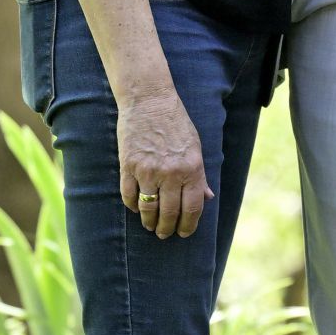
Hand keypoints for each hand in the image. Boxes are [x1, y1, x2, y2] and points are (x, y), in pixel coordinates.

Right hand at [118, 90, 212, 237]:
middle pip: (169, 213)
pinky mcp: (129, 165)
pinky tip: (136, 209)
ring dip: (149, 222)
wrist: (149, 100)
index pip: (192, 208)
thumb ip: (200, 175)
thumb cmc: (176, 123)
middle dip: (167, 228)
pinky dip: (133, 206)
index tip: (184, 233)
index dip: (188, 226)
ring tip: (150, 227)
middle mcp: (171, 173)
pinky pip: (129, 195)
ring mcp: (148, 170)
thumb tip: (206, 197)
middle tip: (164, 234)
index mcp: (192, 168)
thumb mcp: (195, 147)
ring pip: (148, 208)